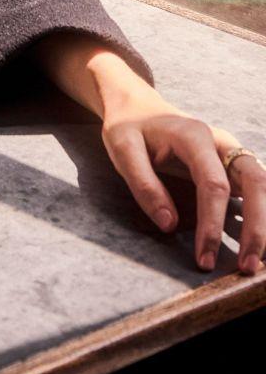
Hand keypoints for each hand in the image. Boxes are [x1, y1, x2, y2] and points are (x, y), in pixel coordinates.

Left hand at [31, 31, 263, 274]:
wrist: (137, 104)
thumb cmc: (129, 127)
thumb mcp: (122, 148)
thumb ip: (144, 184)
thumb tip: (169, 224)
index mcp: (194, 135)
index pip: (213, 184)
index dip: (212, 224)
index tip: (205, 258)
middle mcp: (220, 142)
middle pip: (255, 182)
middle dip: (256, 228)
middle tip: (245, 268)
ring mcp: (230, 152)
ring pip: (261, 185)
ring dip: (263, 223)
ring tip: (253, 262)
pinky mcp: (231, 165)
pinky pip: (255, 189)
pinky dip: (260, 215)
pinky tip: (255, 243)